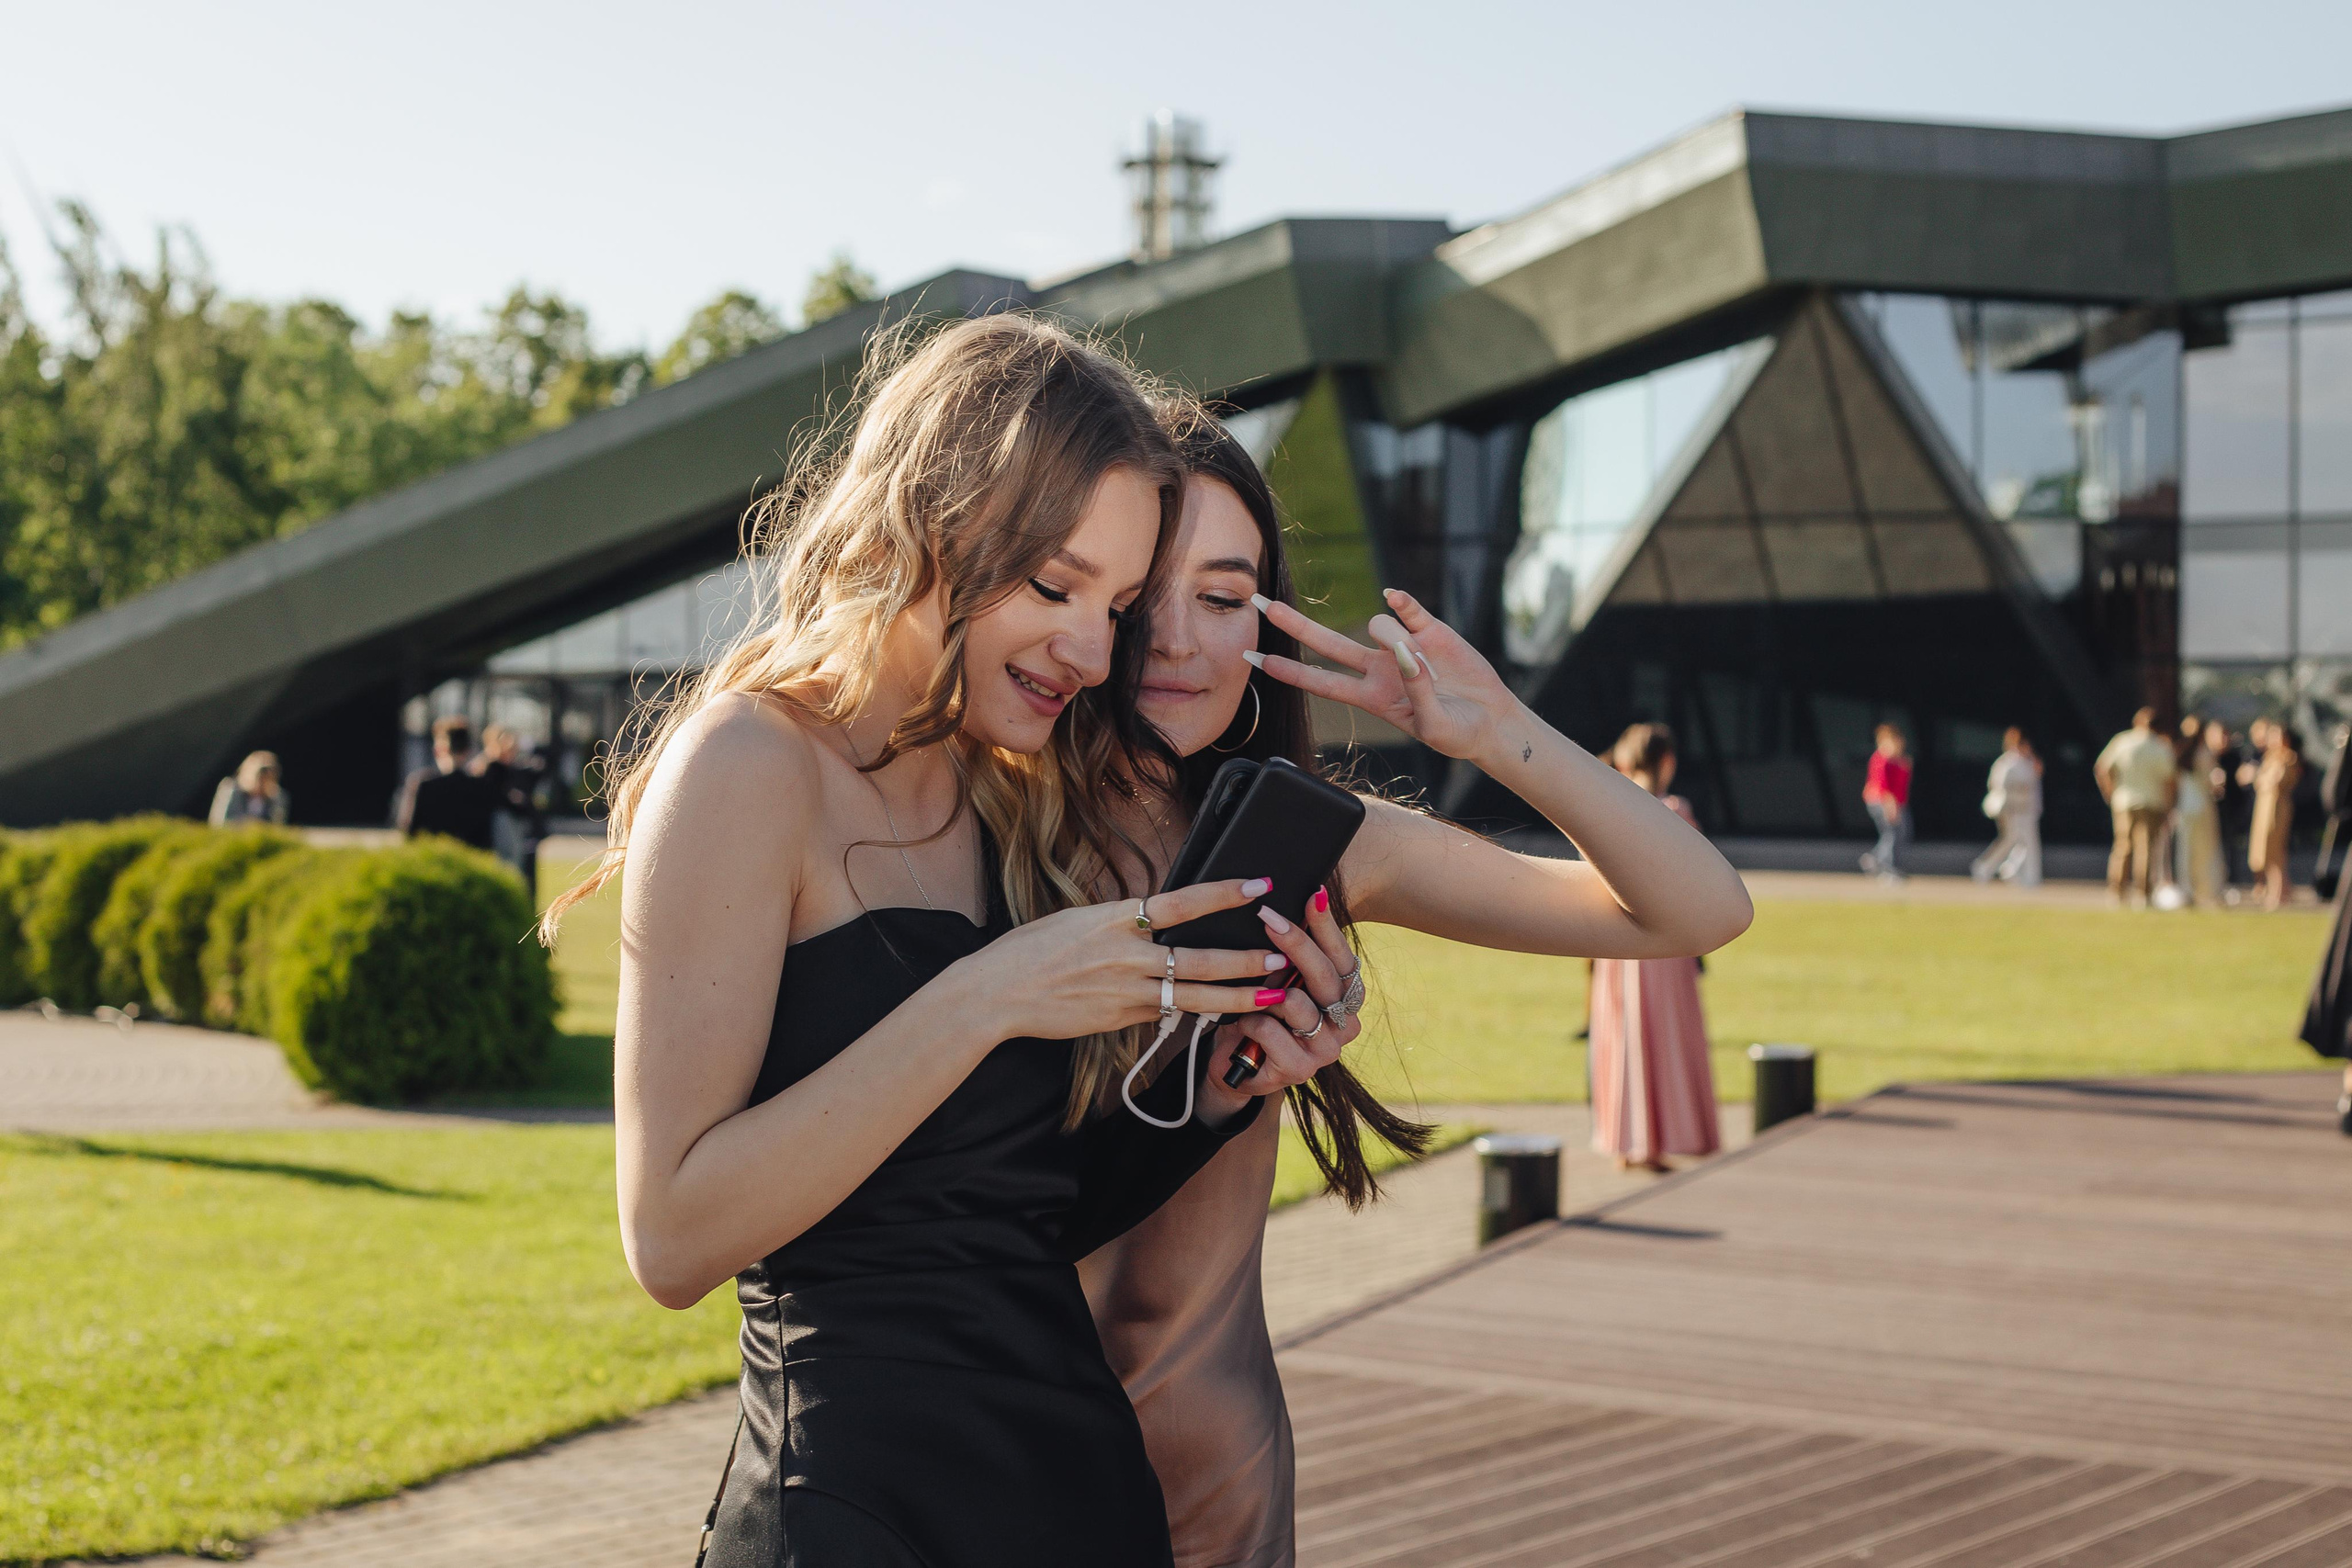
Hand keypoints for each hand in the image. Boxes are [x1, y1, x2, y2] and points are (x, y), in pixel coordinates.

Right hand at [960, 878, 1286, 1044]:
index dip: (1223, 893)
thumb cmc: (1030, 950)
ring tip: (1271, 994)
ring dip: (1237, 996)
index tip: (1258, 884)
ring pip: (1193, 996)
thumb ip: (1122, 921)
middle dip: (1245, 959)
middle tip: (1281, 954)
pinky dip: (1194, 1011)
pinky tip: (1220, 1012)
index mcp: (1114, 918)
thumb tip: (1157, 916)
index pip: (1181, 902)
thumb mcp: (1077, 919)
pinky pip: (1166, 1013)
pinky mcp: (1119, 1020)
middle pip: (1198, 958)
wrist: (996, 993)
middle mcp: (1125, 955)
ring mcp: (1124, 991)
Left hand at [1198, 883, 1365, 1117]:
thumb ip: (1292, 953)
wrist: (1236, 1066)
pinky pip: (1272, 1032)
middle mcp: (1345, 1024)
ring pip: (1299, 1005)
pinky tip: (1241, 1023)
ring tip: (1248, 990)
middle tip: (1268, 917)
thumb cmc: (1261, 1013)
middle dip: (1297, 944)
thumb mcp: (1279, 978)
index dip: (1328, 927)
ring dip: (1267, 993)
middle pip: (1326, 978)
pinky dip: (1251, 1021)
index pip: (1344, 958)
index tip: (1313, 895)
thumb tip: (1294, 901)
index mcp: (1347, 999)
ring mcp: (1326, 1050)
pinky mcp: (1300, 1070)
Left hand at [1248, 588, 1513, 761]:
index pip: (1320, 681)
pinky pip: (1407, 607)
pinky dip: (1400, 602)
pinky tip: (1396, 599)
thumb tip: (1405, 654)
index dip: (1288, 671)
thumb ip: (1415, 692)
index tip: (1254, 658)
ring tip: (1431, 672)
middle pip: (1326, 642)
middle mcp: (1378, 668)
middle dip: (1294, 624)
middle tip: (1261, 603)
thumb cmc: (1458, 734)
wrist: (1491, 721)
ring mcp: (1401, 646)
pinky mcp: (1429, 629)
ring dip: (1397, 641)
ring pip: (1378, 626)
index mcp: (1371, 697)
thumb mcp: (1433, 725)